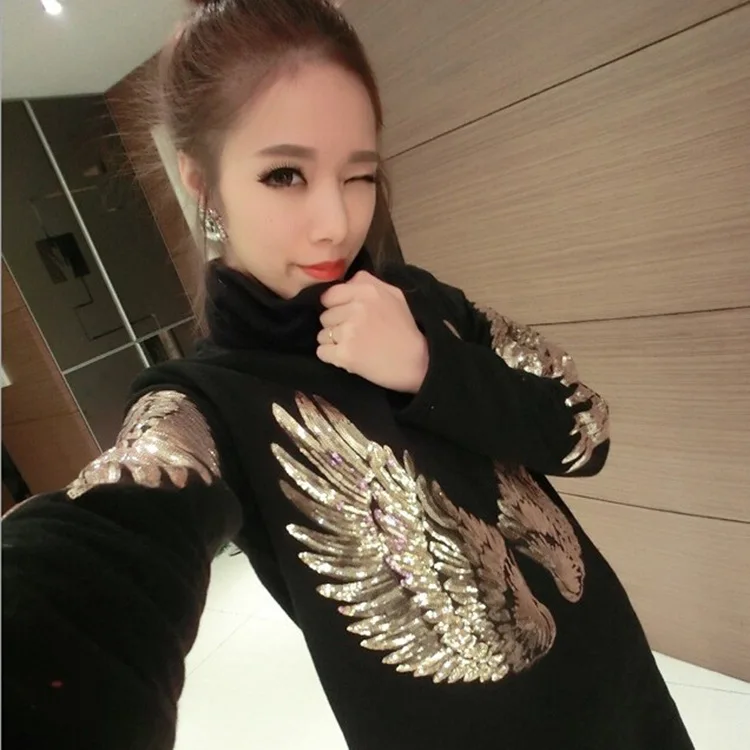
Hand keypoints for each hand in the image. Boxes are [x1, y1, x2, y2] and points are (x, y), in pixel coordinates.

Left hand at [317, 271, 428, 392]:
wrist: (418, 363)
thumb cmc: (406, 329)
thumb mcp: (394, 295)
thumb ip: (368, 282)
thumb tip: (346, 281)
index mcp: (367, 291)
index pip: (329, 295)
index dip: (335, 307)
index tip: (345, 316)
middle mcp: (356, 308)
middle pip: (325, 316)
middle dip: (335, 325)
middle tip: (355, 334)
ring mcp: (349, 332)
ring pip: (322, 334)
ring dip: (333, 342)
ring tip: (354, 346)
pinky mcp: (345, 354)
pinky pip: (322, 352)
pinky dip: (331, 357)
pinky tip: (348, 357)